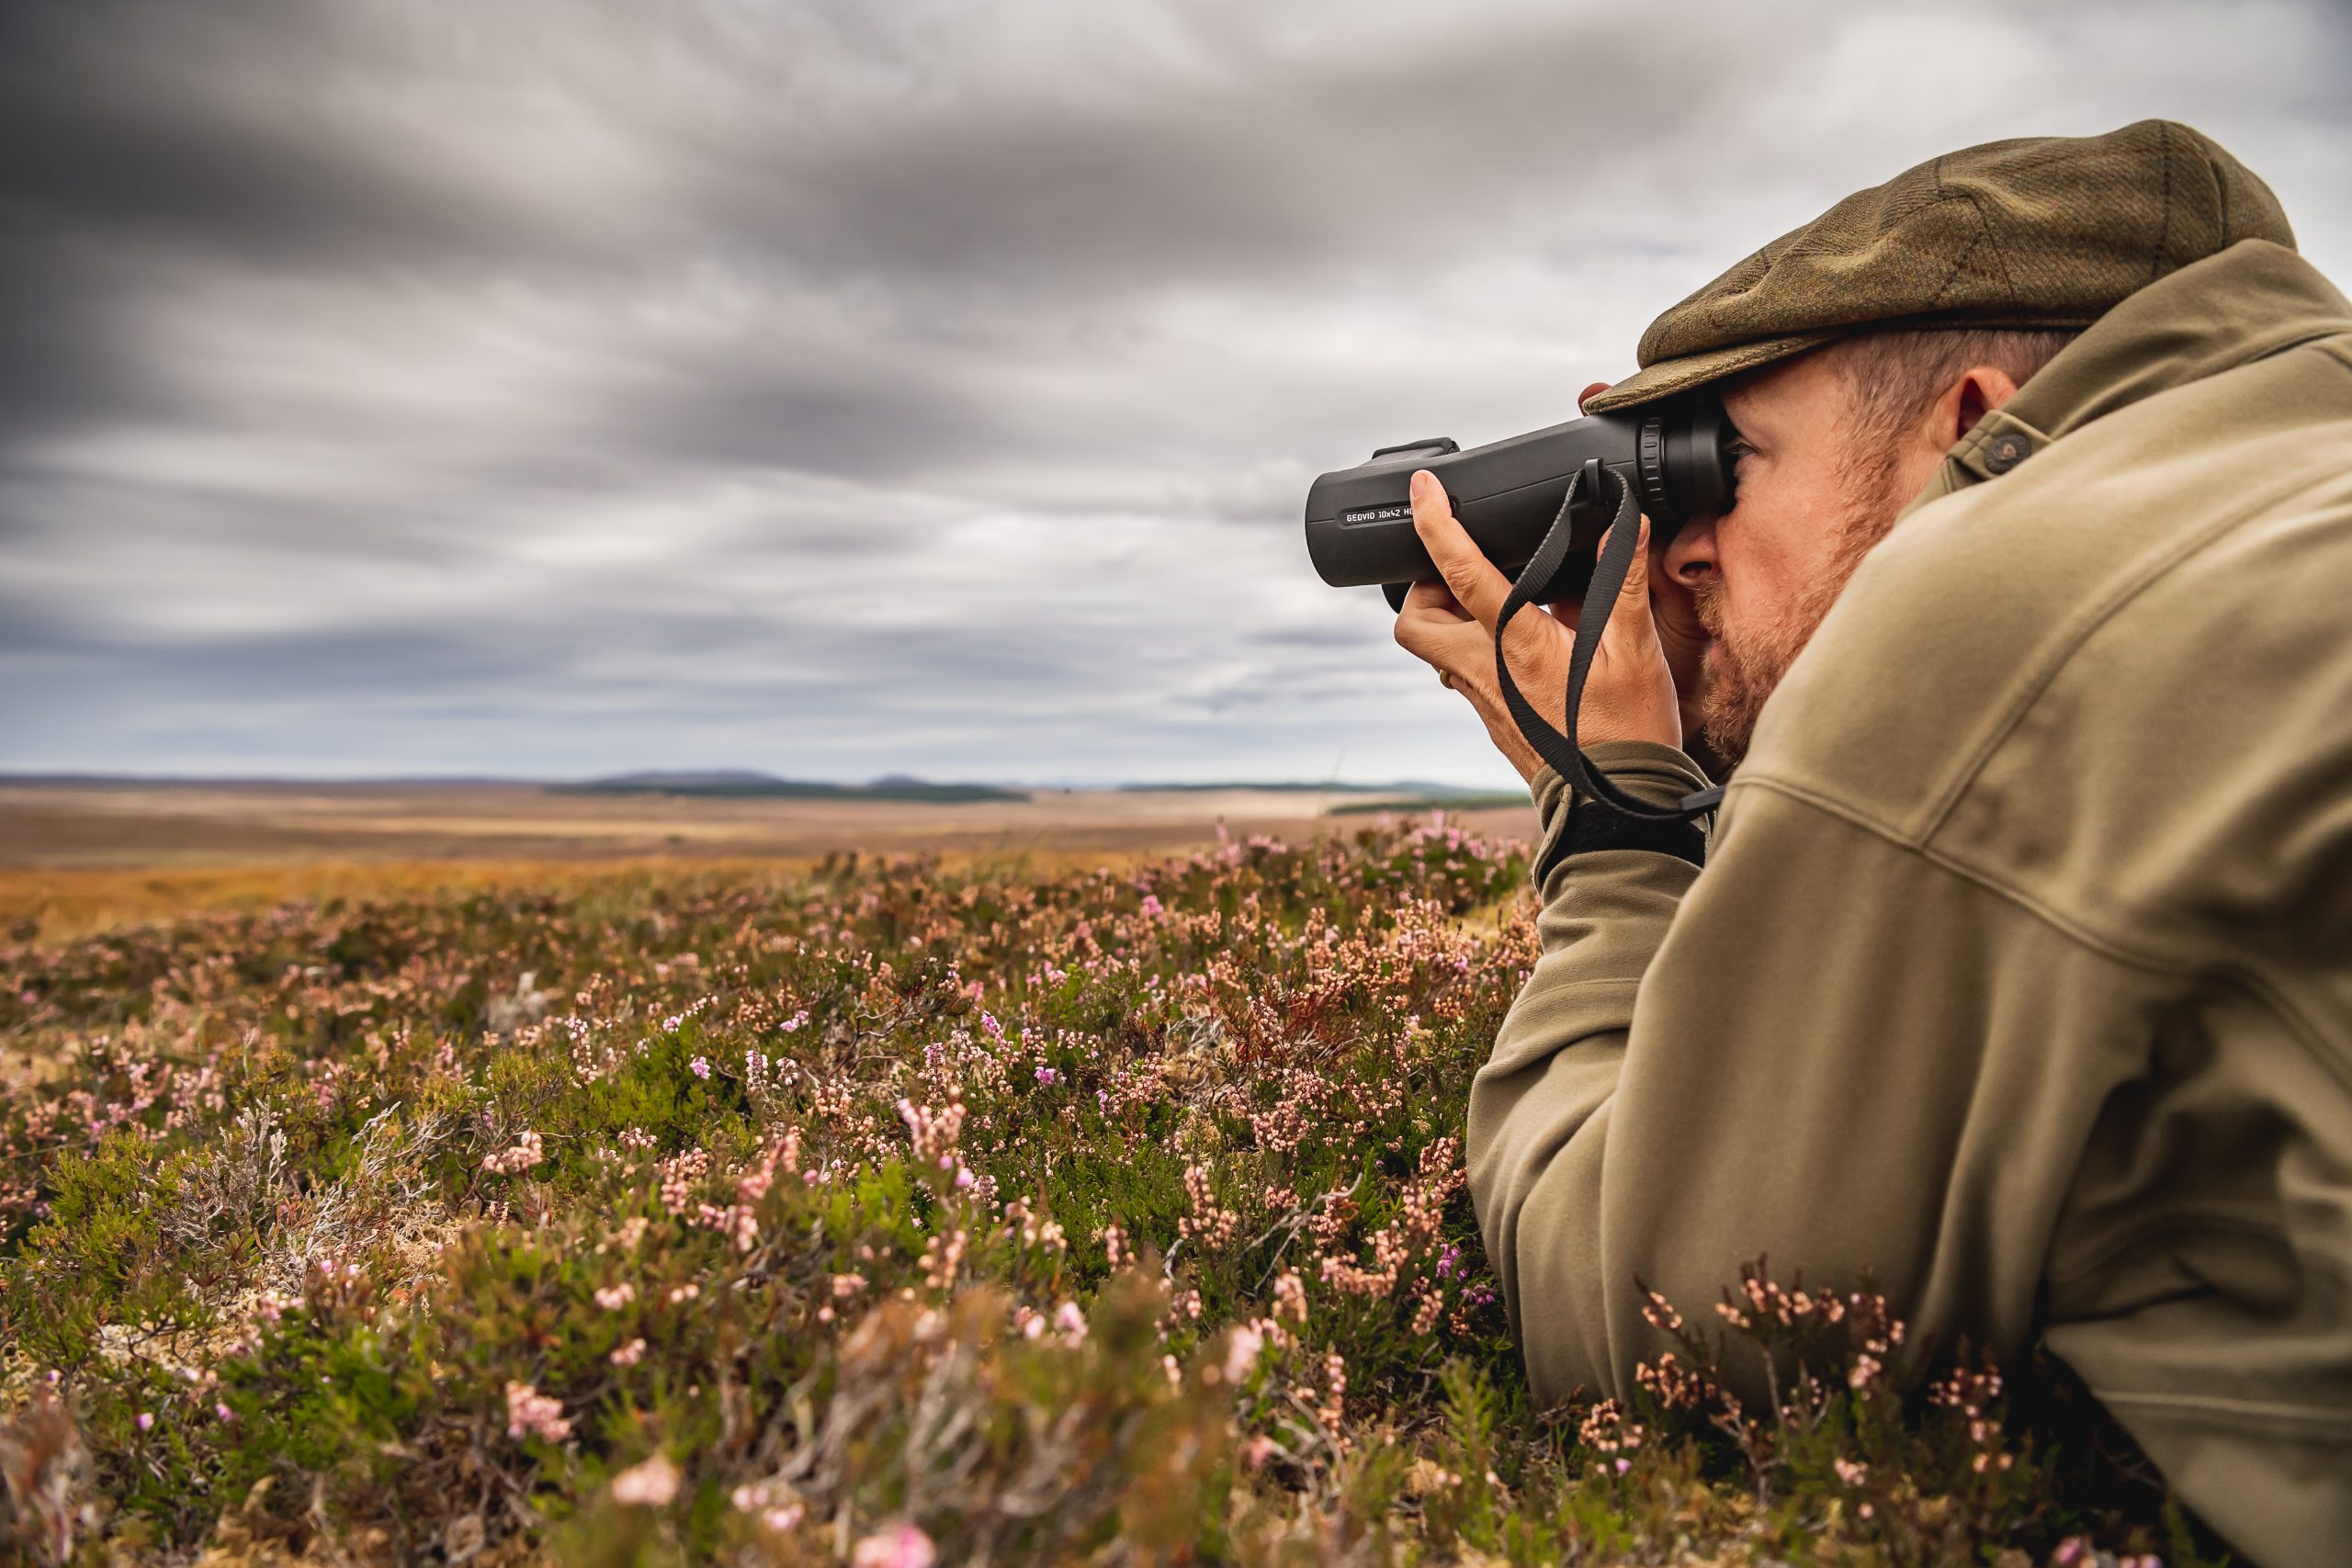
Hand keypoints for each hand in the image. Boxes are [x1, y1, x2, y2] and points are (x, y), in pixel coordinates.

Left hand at [1393, 468, 1685, 784]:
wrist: (1614, 807)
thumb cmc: (1626, 732)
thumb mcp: (1635, 651)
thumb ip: (1623, 582)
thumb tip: (1627, 523)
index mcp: (1515, 644)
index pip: (1458, 572)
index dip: (1434, 524)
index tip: (1422, 489)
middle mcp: (1485, 671)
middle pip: (1413, 621)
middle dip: (1423, 587)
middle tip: (1460, 567)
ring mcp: (1483, 700)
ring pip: (1434, 649)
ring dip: (1448, 617)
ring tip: (1494, 596)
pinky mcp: (1492, 719)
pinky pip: (1464, 673)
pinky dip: (1476, 645)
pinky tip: (1520, 639)